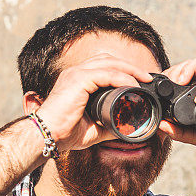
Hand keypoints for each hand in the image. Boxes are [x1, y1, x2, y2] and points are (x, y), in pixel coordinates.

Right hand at [24, 53, 153, 150]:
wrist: (48, 136)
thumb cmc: (67, 132)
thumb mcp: (96, 128)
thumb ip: (112, 123)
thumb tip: (130, 127)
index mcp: (80, 80)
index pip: (105, 65)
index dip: (125, 70)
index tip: (141, 81)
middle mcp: (77, 72)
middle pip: (110, 59)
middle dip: (131, 67)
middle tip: (147, 78)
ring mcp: (77, 73)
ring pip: (110, 63)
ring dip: (130, 70)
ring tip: (144, 79)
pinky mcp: (78, 80)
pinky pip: (106, 73)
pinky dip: (121, 78)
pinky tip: (132, 86)